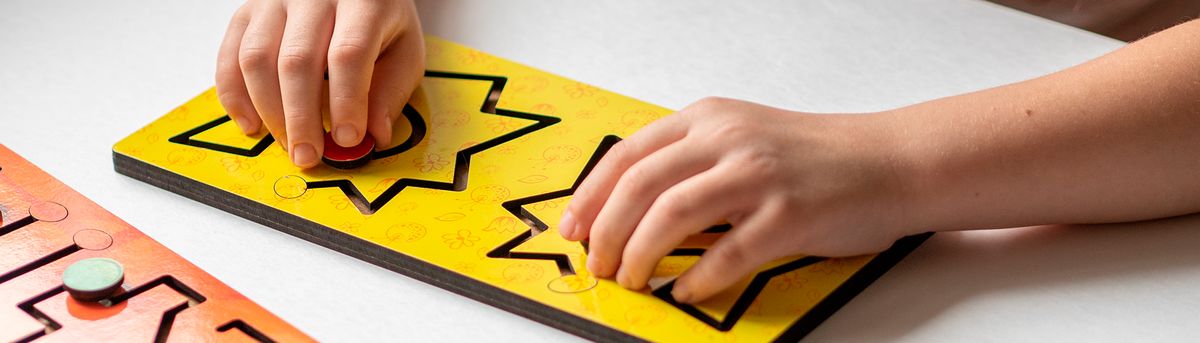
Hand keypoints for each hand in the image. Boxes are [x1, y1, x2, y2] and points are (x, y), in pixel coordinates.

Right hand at [216, 0, 424, 167]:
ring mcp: (274, 1)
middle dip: (301, 117)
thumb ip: (391, 90)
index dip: (346, 101)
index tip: (347, 139)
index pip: (348, 53)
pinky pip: (230, 56)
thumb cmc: (377, 20)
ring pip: (257, 59)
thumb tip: (375, 136)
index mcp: (362, 2)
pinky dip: (235, 97)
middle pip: (297, 60)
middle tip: (309, 155)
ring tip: (289, 144)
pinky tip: (252, 124)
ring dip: (269, 111)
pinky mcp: (247, 12)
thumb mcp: (403, 49)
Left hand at [558, 97, 920, 302]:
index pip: (627, 155)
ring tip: (633, 279)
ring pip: (671, 215)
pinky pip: (727, 254)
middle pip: (639, 186)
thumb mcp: (741, 139)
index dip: (591, 196)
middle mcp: (727, 139)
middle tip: (599, 265)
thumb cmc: (814, 157)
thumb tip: (628, 209)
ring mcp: (758, 175)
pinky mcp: (788, 215)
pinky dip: (698, 278)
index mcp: (708, 119)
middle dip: (607, 233)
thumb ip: (689, 161)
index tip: (574, 227)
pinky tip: (686, 291)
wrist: (888, 161)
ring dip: (640, 255)